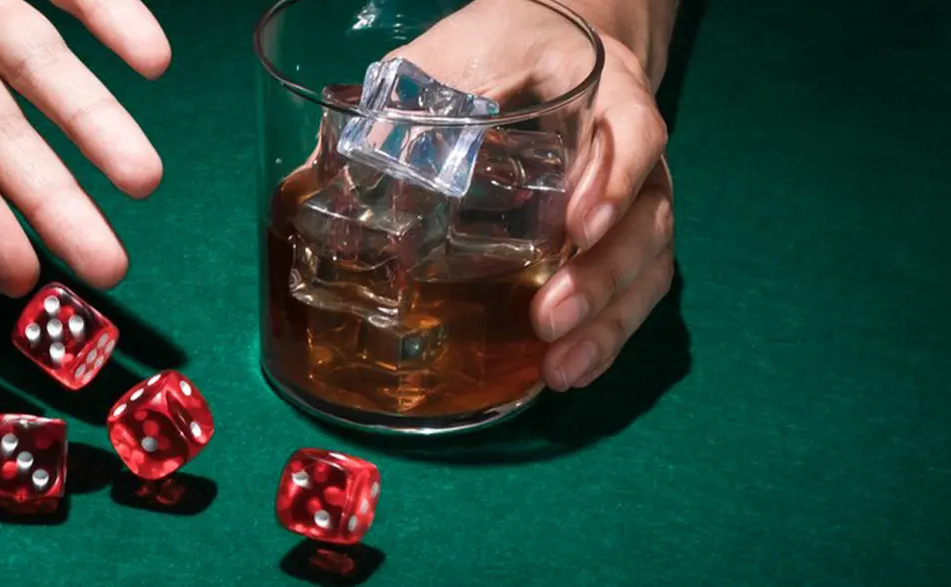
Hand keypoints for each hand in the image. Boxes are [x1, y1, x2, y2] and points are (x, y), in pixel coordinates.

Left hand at [395, 0, 675, 390]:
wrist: (545, 45)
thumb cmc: (496, 49)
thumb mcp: (448, 57)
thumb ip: (399, 107)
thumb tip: (304, 183)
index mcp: (604, 89)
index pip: (634, 131)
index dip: (614, 180)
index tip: (577, 226)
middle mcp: (633, 150)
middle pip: (645, 218)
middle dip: (601, 275)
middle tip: (549, 317)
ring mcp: (632, 198)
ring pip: (646, 264)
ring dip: (608, 321)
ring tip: (560, 369)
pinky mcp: (616, 237)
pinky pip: (631, 288)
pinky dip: (605, 333)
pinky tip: (566, 371)